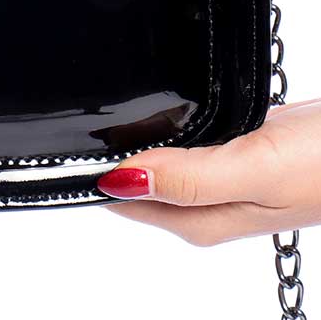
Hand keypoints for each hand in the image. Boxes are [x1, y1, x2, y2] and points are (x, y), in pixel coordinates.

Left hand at [97, 96, 320, 244]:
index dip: (94, 172)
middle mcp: (210, 200)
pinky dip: (177, 118)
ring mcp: (229, 172)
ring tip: (111, 103)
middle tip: (77, 115)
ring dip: (141, 134)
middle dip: (109, 151)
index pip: (124, 199)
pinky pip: (194, 134)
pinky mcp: (245, 144)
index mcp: (202, 218)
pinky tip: (171, 100)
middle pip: (138, 177)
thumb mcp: (256, 171)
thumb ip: (191, 177)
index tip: (64, 145)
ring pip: (164, 154)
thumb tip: (124, 177)